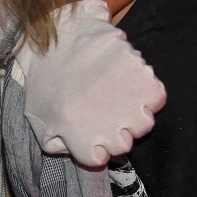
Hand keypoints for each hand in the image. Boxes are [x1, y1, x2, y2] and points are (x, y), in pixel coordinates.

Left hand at [15, 0, 165, 166]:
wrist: (53, 36)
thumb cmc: (43, 78)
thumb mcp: (39, 118)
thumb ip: (58, 144)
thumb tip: (86, 154)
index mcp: (78, 136)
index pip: (99, 159)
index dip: (97, 147)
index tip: (93, 134)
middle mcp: (106, 125)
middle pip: (125, 144)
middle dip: (116, 131)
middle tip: (106, 112)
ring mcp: (126, 102)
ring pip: (145, 124)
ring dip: (135, 114)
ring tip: (120, 98)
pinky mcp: (140, 77)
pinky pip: (157, 97)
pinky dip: (149, 92)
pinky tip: (131, 83)